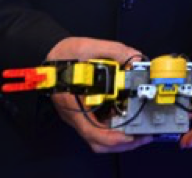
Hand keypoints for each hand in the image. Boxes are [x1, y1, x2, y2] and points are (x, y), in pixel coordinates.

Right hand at [46, 36, 153, 153]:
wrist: (48, 56)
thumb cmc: (62, 55)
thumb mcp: (87, 47)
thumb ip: (114, 50)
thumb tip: (136, 58)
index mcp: (73, 104)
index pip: (92, 132)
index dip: (114, 138)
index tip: (132, 135)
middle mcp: (75, 116)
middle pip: (98, 142)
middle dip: (123, 144)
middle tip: (144, 136)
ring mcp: (78, 117)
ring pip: (99, 137)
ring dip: (121, 138)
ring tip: (141, 131)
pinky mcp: (83, 113)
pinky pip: (99, 127)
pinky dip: (115, 127)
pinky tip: (129, 117)